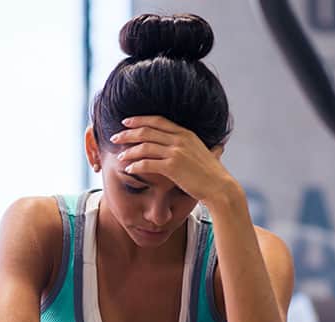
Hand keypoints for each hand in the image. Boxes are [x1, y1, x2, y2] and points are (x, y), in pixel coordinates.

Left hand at [110, 116, 238, 203]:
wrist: (219, 187)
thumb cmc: (212, 174)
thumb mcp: (207, 153)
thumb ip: (201, 147)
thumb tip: (212, 146)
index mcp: (186, 133)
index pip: (158, 121)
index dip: (140, 120)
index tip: (126, 122)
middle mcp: (180, 139)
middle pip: (147, 131)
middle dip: (128, 133)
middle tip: (115, 137)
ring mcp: (176, 152)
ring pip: (144, 147)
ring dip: (129, 151)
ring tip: (120, 156)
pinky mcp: (172, 167)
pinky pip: (147, 164)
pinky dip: (135, 166)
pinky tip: (128, 169)